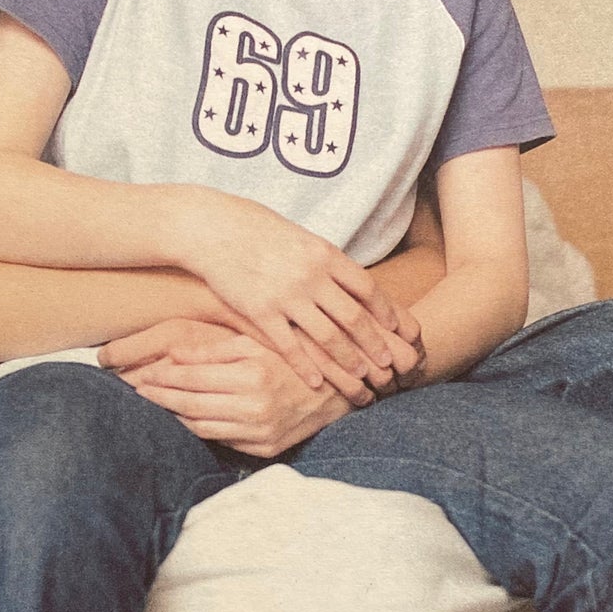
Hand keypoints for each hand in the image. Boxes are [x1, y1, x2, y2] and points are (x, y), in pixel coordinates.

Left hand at [100, 320, 354, 456]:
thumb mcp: (256, 344)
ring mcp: (259, 433)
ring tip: (151, 409)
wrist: (335, 393)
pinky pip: (222, 442)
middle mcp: (255, 408)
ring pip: (202, 429)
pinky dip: (199, 433)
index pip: (192, 381)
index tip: (140, 377)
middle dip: (159, 400)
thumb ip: (213, 350)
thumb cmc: (292, 359)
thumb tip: (173, 356)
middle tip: (134, 394)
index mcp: (252, 376)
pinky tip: (182, 424)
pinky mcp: (264, 449)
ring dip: (172, 420)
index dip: (162, 380)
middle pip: (191, 407)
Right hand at [179, 191, 417, 390]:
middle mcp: (311, 275)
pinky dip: (306, 366)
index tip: (398, 331)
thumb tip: (349, 279)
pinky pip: (288, 345)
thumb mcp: (300, 238)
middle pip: (353, 316)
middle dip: (374, 344)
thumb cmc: (257, 231)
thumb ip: (324, 260)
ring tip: (361, 378)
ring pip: (326, 335)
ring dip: (347, 360)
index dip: (385, 312)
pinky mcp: (260, 311)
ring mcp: (286, 294)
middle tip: (390, 365)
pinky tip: (317, 383)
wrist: (213, 229)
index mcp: (324, 254)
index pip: (366, 288)